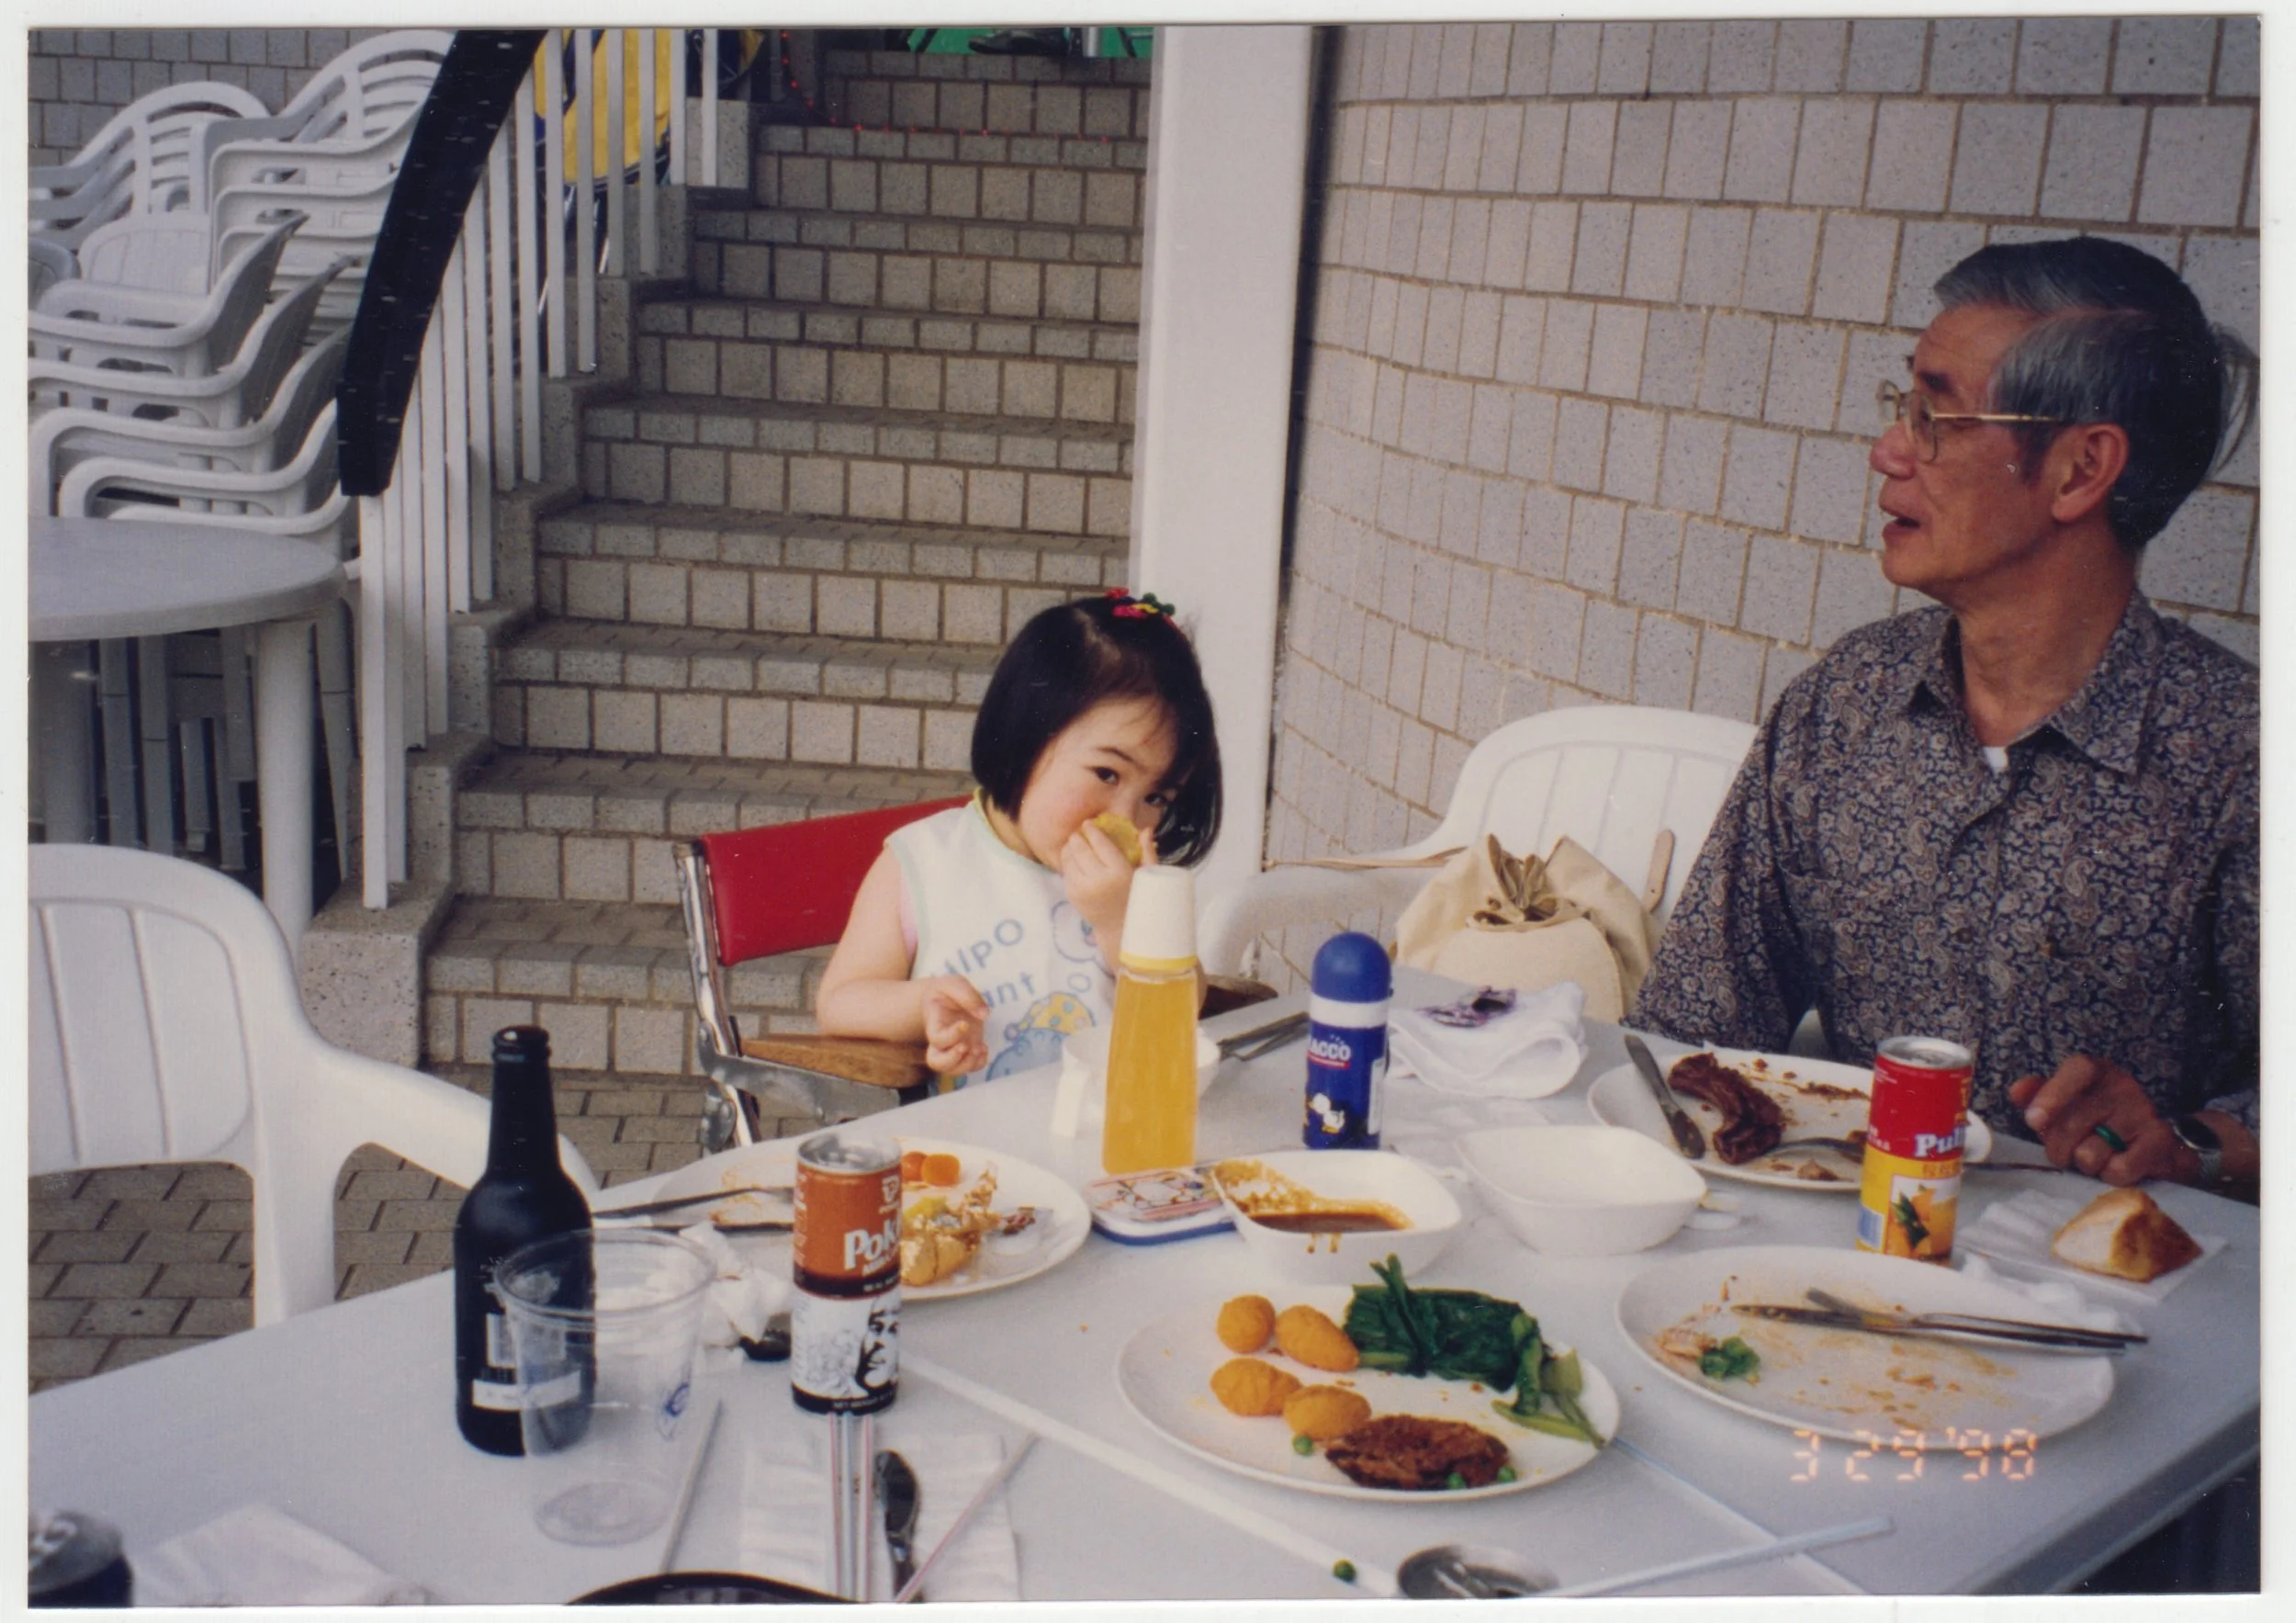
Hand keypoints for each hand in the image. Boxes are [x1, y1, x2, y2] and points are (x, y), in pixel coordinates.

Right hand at [918, 975, 988, 1075]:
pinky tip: (983, 1048)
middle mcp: (941, 1041)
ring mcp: (953, 1048)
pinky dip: (979, 1063)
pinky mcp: (967, 1050)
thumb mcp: (954, 983)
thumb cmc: (946, 990)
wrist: (946, 997)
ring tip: (979, 1048)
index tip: (965, 1024)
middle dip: (953, 1060)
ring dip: (967, 1064)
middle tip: (966, 1047)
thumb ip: (968, 995)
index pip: (937, 1039)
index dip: (951, 1037)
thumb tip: (984, 1014)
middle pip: (936, 1063)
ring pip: (952, 1070)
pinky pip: (969, 1067)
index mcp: (934, 1024)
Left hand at [1058, 820, 1143, 956]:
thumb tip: (1146, 829)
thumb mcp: (1147, 877)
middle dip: (1077, 837)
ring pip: (1068, 858)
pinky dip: (1067, 863)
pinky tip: (1073, 860)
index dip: (1092, 830)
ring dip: (1069, 848)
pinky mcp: (1072, 895)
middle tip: (1079, 832)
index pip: (1100, 844)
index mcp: (1118, 872)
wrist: (1119, 929)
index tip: (1089, 823)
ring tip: (1074, 844)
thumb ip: (1147, 852)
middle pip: (1080, 849)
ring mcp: (1082, 888)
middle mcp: (1098, 879)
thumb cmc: (1137, 900)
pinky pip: (1065, 871)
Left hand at [2006, 1056, 2190, 1184]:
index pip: (2078, 1069)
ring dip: (2085, 1164)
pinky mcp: (2159, 1141)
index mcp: (2097, 1071)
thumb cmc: (2098, 1121)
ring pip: (2091, 1152)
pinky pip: (2118, 1170)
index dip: (2052, 1094)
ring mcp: (2144, 1112)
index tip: (2032, 1120)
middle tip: (2062, 1154)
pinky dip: (2109, 1175)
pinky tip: (2117, 1165)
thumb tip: (2018, 1092)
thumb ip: (2039, 1095)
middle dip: (2057, 1148)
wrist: (2154, 1146)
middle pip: (2073, 1122)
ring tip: (2095, 1156)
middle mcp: (2122, 1086)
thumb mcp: (2066, 1104)